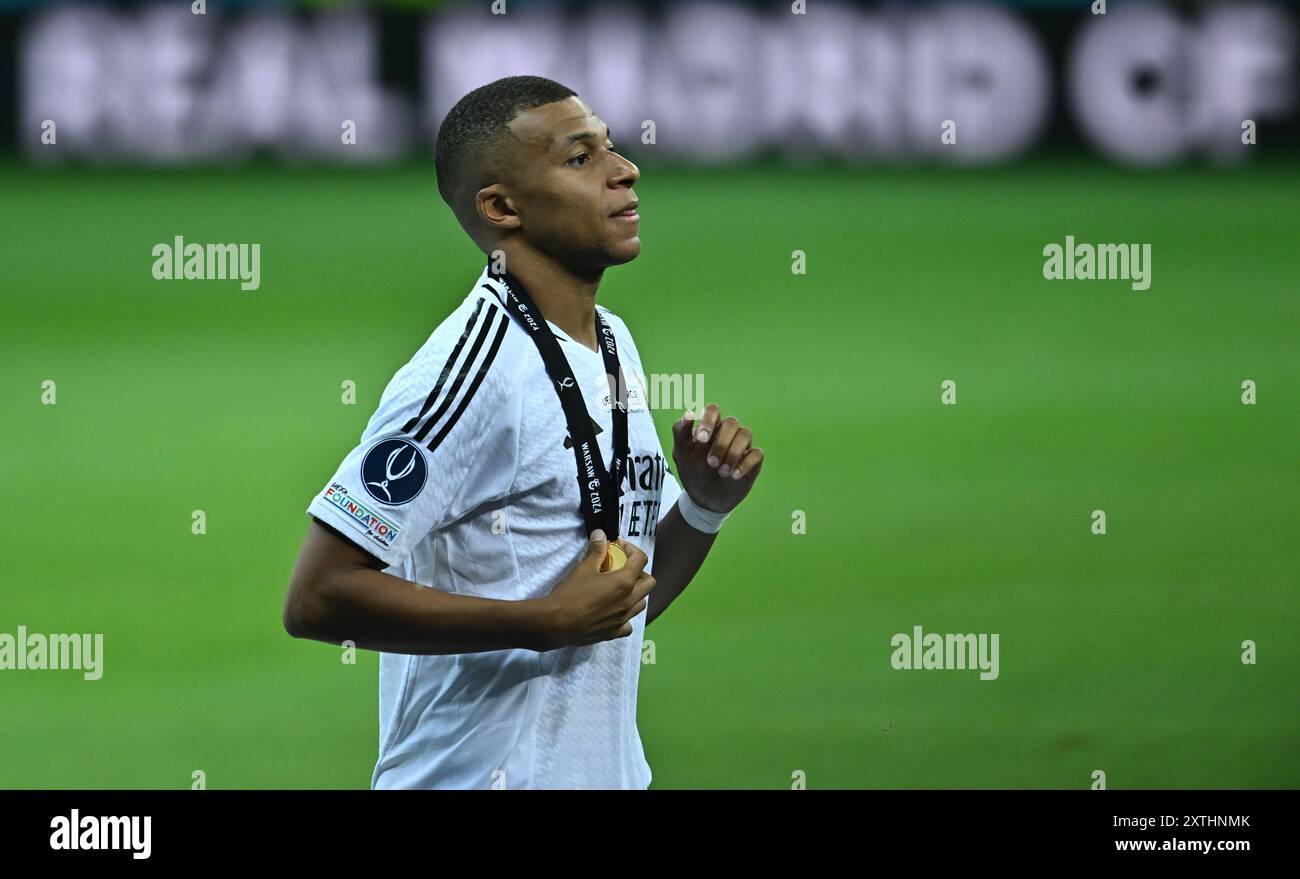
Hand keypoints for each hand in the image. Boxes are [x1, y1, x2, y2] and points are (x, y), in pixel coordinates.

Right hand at [531, 530, 654, 650]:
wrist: (556, 624)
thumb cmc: (571, 593)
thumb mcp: (583, 568)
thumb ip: (597, 550)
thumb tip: (601, 534)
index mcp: (624, 582)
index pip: (641, 559)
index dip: (632, 550)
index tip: (619, 549)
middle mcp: (629, 601)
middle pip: (649, 582)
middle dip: (640, 572)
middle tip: (623, 569)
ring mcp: (624, 618)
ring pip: (642, 603)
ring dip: (636, 593)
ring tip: (619, 590)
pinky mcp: (615, 632)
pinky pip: (628, 624)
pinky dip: (625, 617)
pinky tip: (613, 612)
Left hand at [670, 403, 763, 513]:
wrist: (704, 500)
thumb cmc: (693, 472)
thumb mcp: (681, 454)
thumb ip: (680, 432)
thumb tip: (689, 412)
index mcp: (710, 427)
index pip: (713, 410)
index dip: (709, 420)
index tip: (702, 439)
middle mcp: (727, 433)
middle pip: (731, 422)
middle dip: (720, 443)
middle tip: (710, 463)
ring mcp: (742, 445)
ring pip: (745, 434)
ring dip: (733, 453)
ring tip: (722, 472)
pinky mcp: (753, 460)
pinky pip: (757, 453)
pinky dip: (745, 464)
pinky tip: (734, 476)